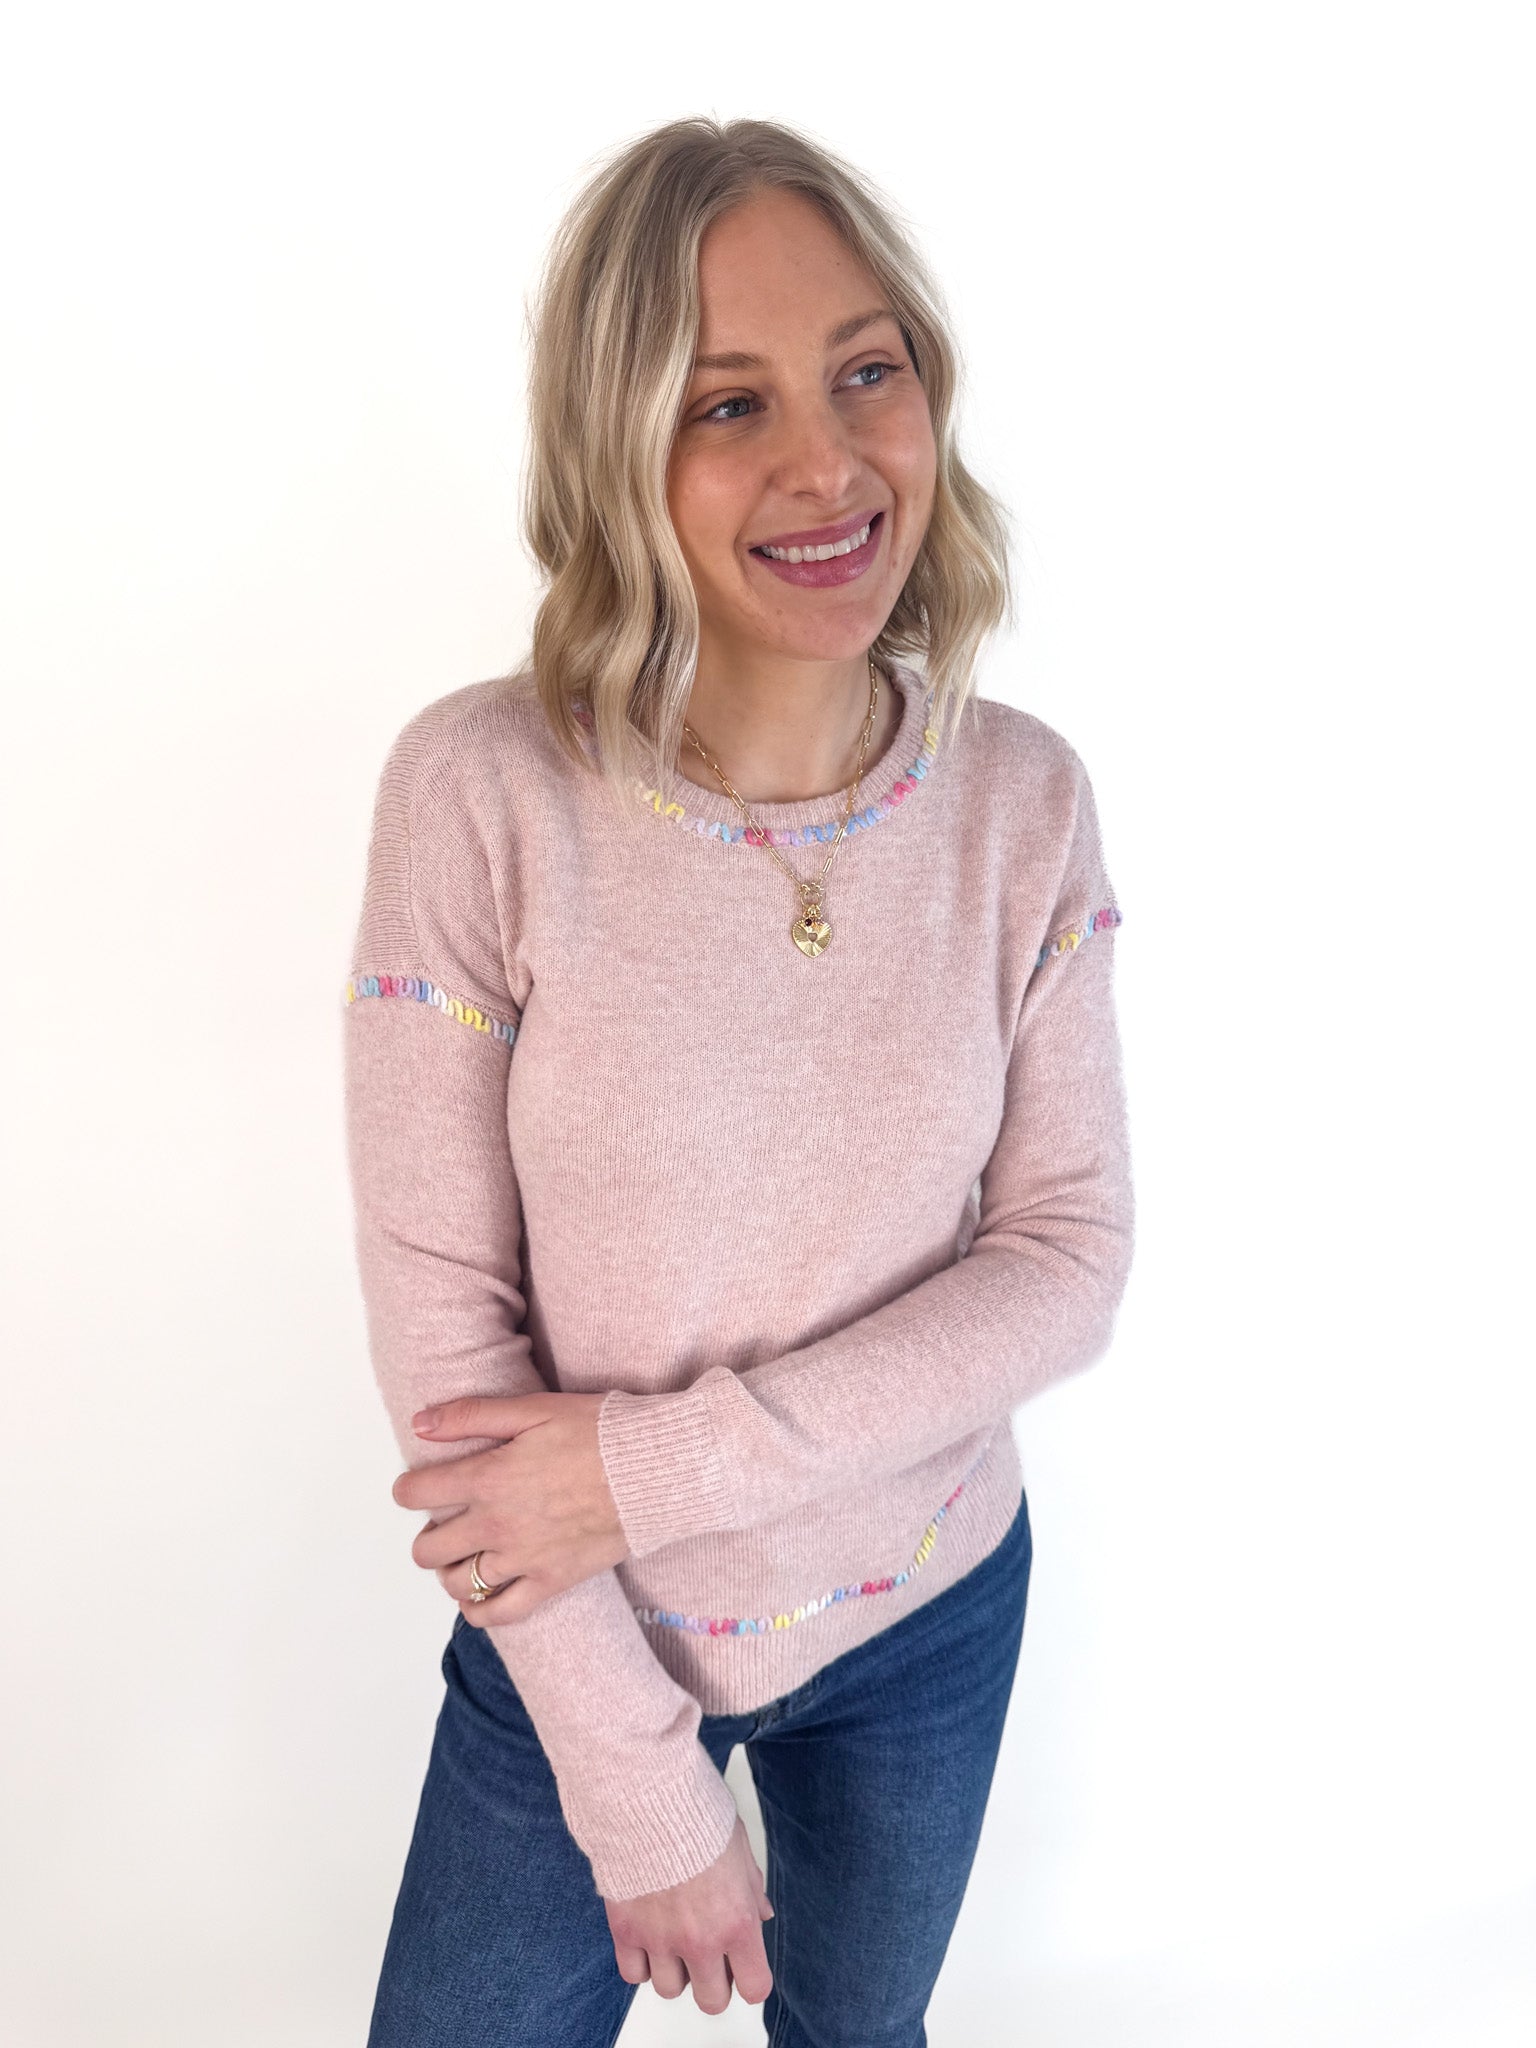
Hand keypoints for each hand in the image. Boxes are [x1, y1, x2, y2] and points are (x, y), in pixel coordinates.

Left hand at [392, 1392, 628, 1623]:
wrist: (655, 1470)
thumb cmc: (599, 1432)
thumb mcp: (534, 1408)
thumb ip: (472, 1416)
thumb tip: (420, 1423)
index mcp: (488, 1478)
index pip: (417, 1493)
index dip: (407, 1489)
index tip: (416, 1487)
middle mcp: (496, 1525)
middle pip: (428, 1548)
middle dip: (427, 1533)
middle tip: (446, 1520)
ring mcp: (522, 1559)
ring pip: (457, 1582)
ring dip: (449, 1570)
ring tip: (463, 1553)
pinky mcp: (551, 1582)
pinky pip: (499, 1614)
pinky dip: (478, 1610)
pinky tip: (477, 1597)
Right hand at [605, 1816, 774, 2014]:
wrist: (650, 1798)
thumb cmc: (698, 1814)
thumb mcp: (739, 1847)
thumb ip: (750, 1888)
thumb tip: (762, 1914)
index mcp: (737, 1922)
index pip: (754, 1987)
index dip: (749, 1977)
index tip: (742, 1965)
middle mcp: (701, 1941)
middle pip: (712, 2001)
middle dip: (712, 1981)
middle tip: (706, 1953)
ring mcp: (661, 1940)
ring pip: (670, 1990)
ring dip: (674, 1970)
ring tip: (672, 1938)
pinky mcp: (627, 1931)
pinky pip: (633, 1974)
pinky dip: (640, 1961)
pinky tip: (646, 1935)